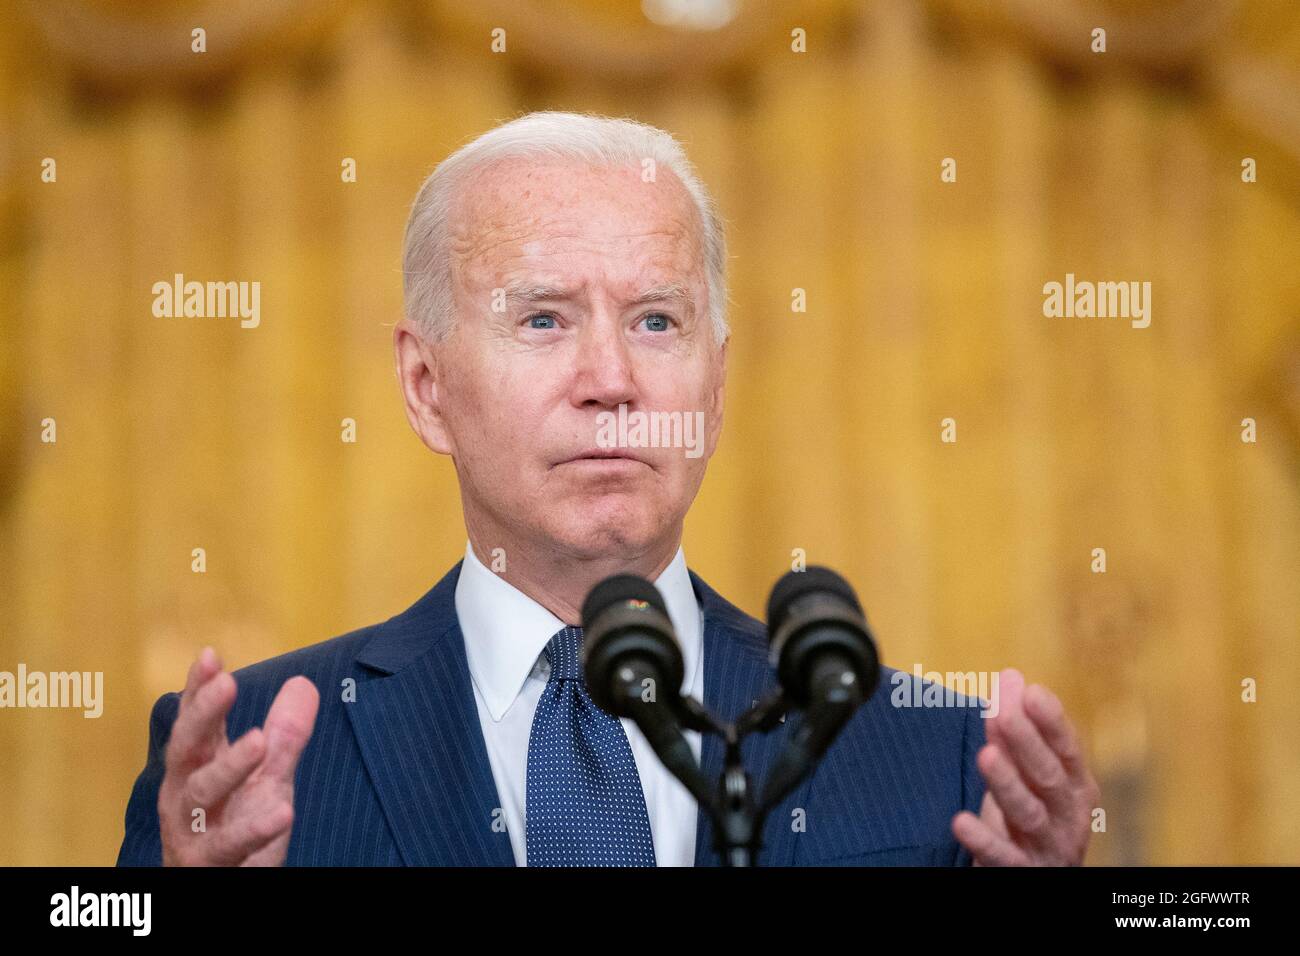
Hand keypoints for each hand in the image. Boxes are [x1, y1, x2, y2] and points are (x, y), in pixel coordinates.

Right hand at [158, 647, 319, 865]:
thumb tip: (302, 683)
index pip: (194, 722)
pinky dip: (253, 828)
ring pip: (199, 794)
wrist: (221, 887)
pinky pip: (228, 845)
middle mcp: (184, 793)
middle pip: (186, 749)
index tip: (210, 655)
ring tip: (260, 740)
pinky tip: (284, 811)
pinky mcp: (207, 864)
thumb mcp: (266, 778)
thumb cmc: (236, 828)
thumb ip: (284, 735)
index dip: (199, 690)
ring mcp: (190, 830)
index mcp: (196, 767)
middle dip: (203, 715)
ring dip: (228, 766)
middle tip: (228, 683)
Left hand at [951, 668, 1099, 865]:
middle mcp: (1068, 816)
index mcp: (1076, 786)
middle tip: (1003, 713)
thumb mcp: (1027, 772)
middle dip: (1027, 743)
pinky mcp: (1023, 871)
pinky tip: (960, 821)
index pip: (1067, 749)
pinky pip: (1003, 858)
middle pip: (1049, 778)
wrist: (1035, 872)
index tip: (1031, 691)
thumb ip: (1018, 729)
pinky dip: (984, 840)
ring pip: (1029, 815)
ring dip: (1008, 784)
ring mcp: (1048, 847)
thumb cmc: (1033, 812)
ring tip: (986, 755)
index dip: (1051, 721)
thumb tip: (1012, 677)